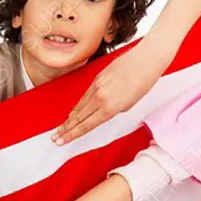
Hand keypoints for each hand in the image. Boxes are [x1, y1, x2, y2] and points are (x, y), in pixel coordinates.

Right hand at [53, 43, 168, 144]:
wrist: (146, 59)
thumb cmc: (144, 81)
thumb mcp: (131, 103)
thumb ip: (116, 110)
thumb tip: (106, 110)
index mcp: (110, 108)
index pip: (86, 126)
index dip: (72, 135)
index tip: (62, 141)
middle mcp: (100, 98)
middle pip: (78, 118)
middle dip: (66, 129)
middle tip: (54, 138)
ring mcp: (97, 87)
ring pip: (79, 107)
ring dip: (69, 120)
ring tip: (60, 128)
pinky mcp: (97, 78)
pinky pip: (84, 96)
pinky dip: (78, 106)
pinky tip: (73, 113)